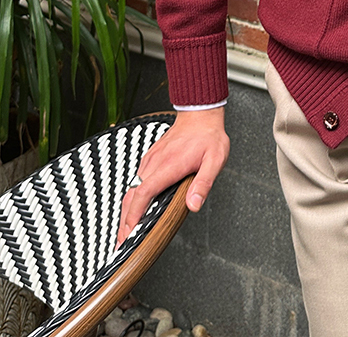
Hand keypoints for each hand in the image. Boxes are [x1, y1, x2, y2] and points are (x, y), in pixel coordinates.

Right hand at [116, 107, 229, 247]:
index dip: (134, 215)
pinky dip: (132, 198)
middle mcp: (154, 164)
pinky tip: (134, 208)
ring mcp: (150, 161)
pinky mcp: (150, 158)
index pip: (144, 194)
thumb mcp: (215, 160)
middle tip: (121, 244)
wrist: (200, 114)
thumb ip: (204, 183)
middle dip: (125, 222)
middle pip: (131, 196)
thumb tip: (193, 206)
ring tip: (125, 233)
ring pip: (132, 189)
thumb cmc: (209, 137)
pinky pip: (136, 181)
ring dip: (126, 211)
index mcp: (168, 166)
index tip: (128, 234)